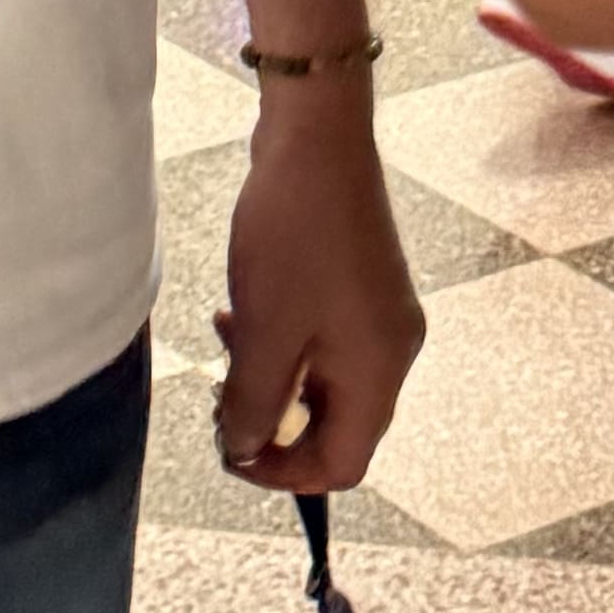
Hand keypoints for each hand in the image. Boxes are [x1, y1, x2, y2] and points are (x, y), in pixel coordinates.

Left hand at [212, 95, 424, 497]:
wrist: (318, 138)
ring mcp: (382, 316)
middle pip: (337, 426)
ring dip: (272, 381)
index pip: (342, 463)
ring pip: (325, 383)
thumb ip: (253, 405)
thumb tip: (244, 449)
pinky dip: (284, 345)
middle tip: (220, 399)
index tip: (232, 451)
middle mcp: (393, 351)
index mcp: (379, 371)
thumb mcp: (264, 332)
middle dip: (274, 424)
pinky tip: (242, 314)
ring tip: (225, 346)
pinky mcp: (364, 286)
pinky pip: (324, 343)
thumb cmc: (292, 236)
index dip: (284, 474)